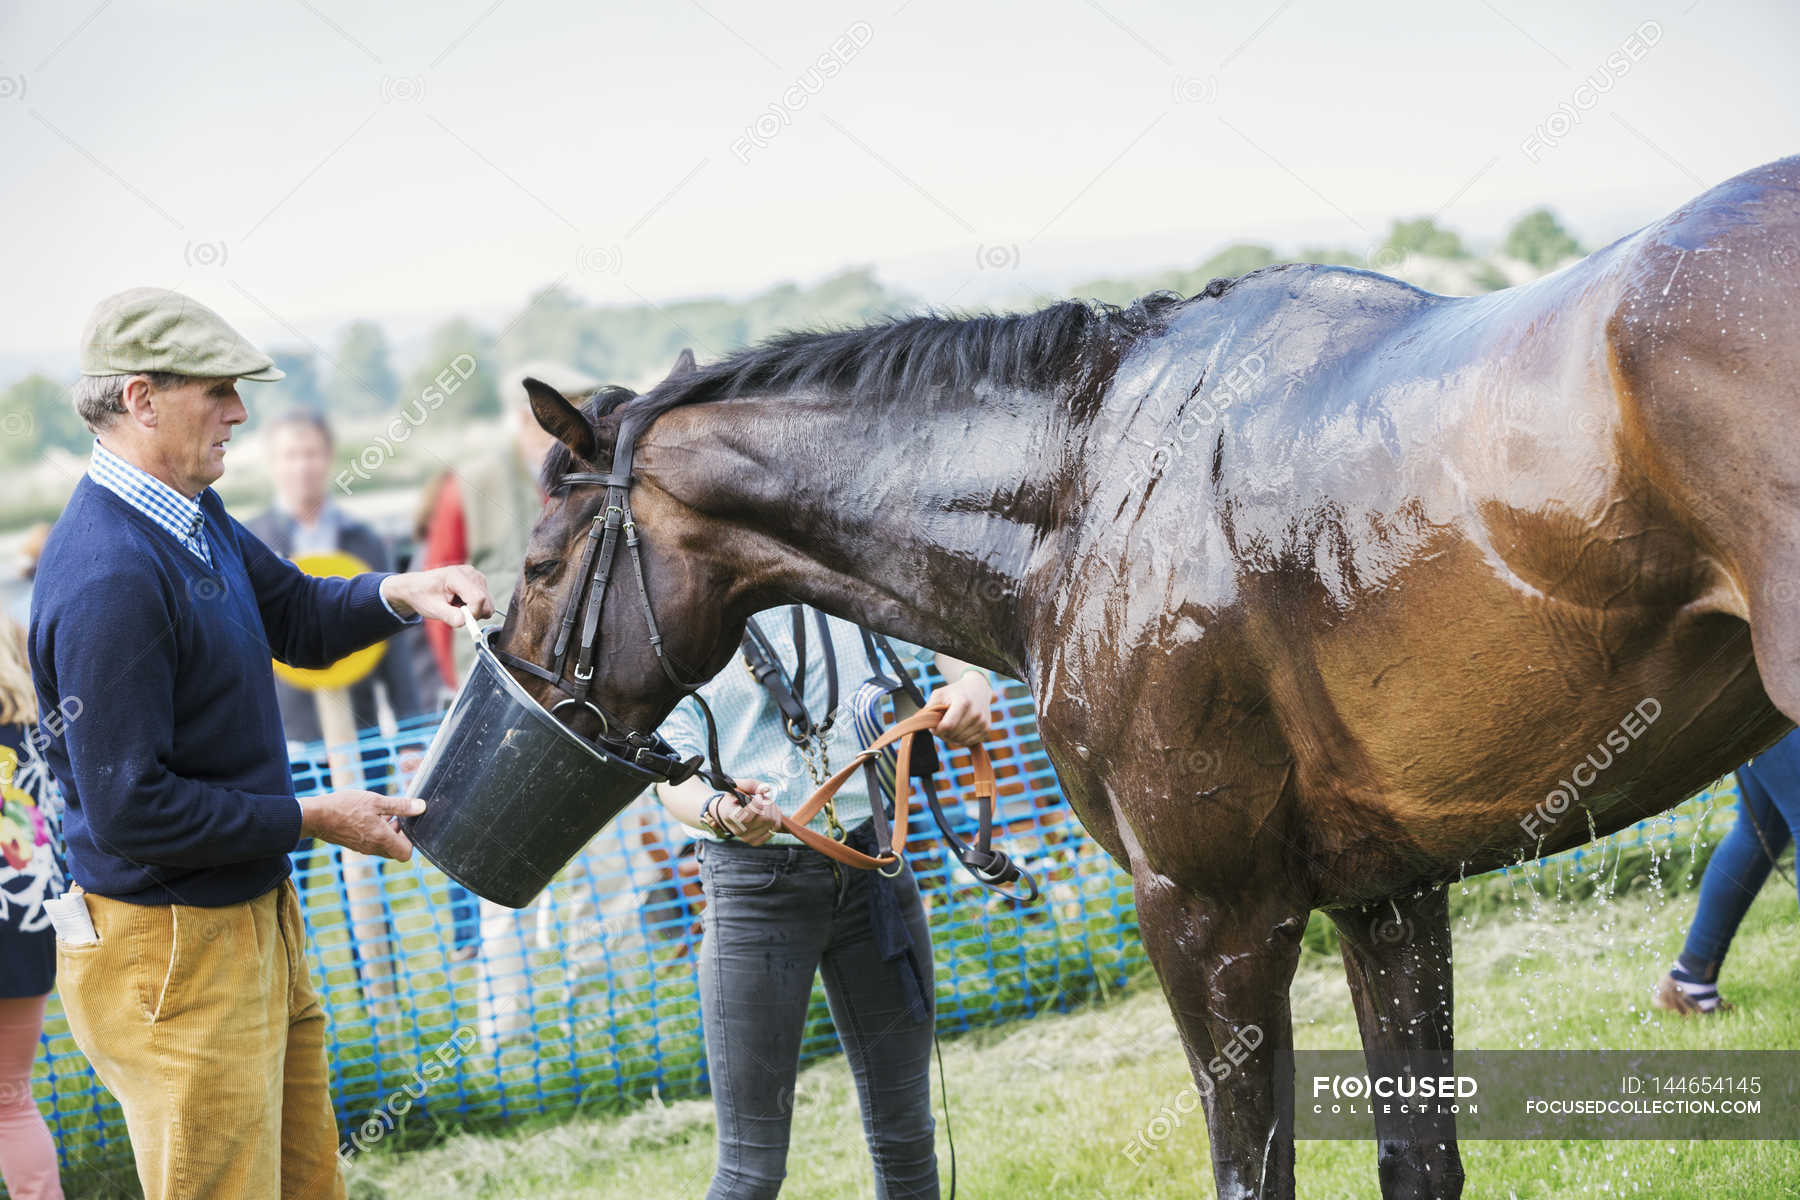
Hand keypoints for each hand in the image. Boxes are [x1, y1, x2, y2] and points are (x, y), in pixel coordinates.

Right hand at [299, 790, 424, 860]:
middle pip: (396, 851)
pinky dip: (375, 832)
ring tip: (382, 813)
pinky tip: (369, 816)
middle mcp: (373, 848)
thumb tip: (422, 807)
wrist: (315, 816)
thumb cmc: (345, 807)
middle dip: (400, 835)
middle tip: (396, 817)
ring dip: (387, 832)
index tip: (406, 823)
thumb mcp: (376, 801)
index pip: (406, 853)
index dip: (411, 840)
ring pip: (383, 846)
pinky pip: (371, 843)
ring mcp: (362, 848)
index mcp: (381, 839)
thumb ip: (400, 806)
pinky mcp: (354, 844)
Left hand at [380, 565, 493, 625]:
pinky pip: (486, 602)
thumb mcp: (432, 608)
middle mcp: (470, 573)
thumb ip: (449, 616)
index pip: (478, 597)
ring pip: (488, 604)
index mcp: (456, 575)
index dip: (472, 613)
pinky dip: (475, 608)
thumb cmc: (423, 595)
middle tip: (454, 611)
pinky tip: (461, 603)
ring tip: (456, 606)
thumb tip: (464, 622)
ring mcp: (476, 577)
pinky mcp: (479, 583)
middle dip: (473, 613)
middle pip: (486, 602)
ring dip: (473, 611)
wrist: (418, 587)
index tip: (460, 620)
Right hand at [718, 779, 783, 845]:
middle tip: (763, 798)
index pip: (748, 815)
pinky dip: (776, 818)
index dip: (758, 804)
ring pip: (772, 822)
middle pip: (765, 818)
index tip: (758, 796)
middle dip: (768, 804)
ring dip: (773, 809)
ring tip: (765, 804)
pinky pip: (774, 830)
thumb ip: (751, 784)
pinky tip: (768, 813)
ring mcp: (746, 838)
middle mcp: (737, 830)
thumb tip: (766, 789)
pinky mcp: (755, 841)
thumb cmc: (734, 797)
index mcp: (730, 816)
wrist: (727, 813)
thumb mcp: (737, 786)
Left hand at [927, 671, 993, 746]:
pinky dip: (961, 740)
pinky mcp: (986, 729)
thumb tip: (927, 726)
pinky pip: (969, 743)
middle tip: (941, 725)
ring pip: (960, 741)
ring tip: (950, 726)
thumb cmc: (954, 692)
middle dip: (943, 734)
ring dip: (951, 738)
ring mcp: (983, 722)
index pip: (947, 726)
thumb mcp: (939, 694)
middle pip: (953, 735)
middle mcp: (975, 713)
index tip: (934, 726)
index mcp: (963, 702)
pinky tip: (958, 730)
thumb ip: (929, 709)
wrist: (977, 689)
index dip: (937, 730)